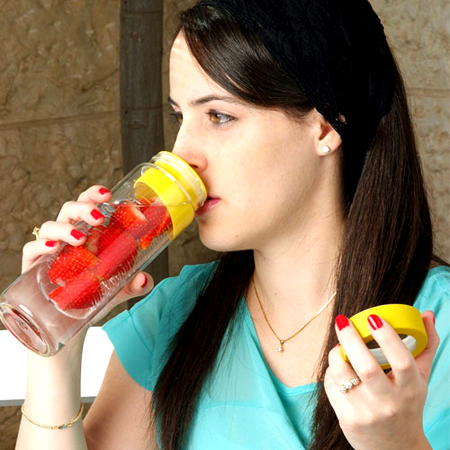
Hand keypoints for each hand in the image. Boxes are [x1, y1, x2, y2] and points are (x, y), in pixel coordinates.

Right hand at [22, 185, 153, 325]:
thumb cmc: (94, 296)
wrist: (71, 322)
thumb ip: (136, 284)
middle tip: (99, 219)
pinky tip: (54, 248)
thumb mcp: (120, 289)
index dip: (94, 195)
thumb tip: (143, 279)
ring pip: (50, 226)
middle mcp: (68, 236)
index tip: (107, 195)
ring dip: (64, 228)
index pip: (88, 205)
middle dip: (83, 208)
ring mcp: (50, 250)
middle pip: (70, 210)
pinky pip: (31, 249)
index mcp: (89, 233)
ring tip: (80, 238)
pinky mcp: (34, 265)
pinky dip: (40, 245)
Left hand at [324, 311, 438, 449]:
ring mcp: (366, 412)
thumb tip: (426, 314)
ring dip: (335, 354)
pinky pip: (331, 387)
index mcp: (410, 389)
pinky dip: (331, 371)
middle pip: (366, 367)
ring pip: (342, 375)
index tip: (373, 318)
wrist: (395, 448)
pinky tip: (337, 367)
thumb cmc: (406, 404)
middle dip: (351, 339)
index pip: (401, 361)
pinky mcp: (347, 418)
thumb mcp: (420, 379)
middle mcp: (389, 402)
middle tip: (342, 321)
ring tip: (338, 346)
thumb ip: (425, 346)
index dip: (387, 337)